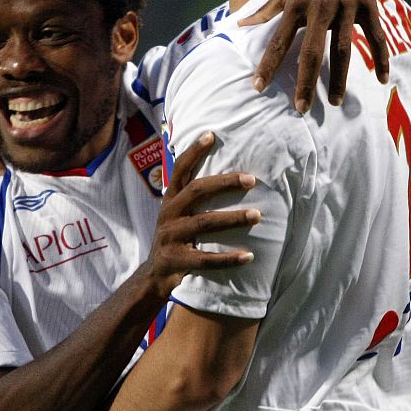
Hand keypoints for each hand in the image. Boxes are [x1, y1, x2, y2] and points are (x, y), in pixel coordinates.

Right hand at [142, 132, 259, 297]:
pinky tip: (249, 256)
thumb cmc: (175, 239)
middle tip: (251, 179)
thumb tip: (224, 173)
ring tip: (257, 215)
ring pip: (204, 223)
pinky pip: (206, 259)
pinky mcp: (177, 261)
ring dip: (233, 218)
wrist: (153, 275)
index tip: (211, 135)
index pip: (180, 171)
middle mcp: (169, 214)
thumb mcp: (177, 214)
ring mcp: (171, 237)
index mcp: (170, 200)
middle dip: (225, 183)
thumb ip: (192, 197)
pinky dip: (228, 258)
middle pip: (197, 191)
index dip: (193, 152)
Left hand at [240, 0, 388, 111]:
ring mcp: (345, 5)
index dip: (267, 65)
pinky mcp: (368, 3)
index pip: (278, 41)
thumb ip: (267, 9)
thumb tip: (240, 25)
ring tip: (334, 101)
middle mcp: (319, 7)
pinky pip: (375, 36)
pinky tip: (381, 78)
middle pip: (310, 51)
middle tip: (301, 107)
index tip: (258, 87)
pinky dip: (380, 57)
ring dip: (338, 77)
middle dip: (305, 81)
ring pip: (342, 48)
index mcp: (296, 4)